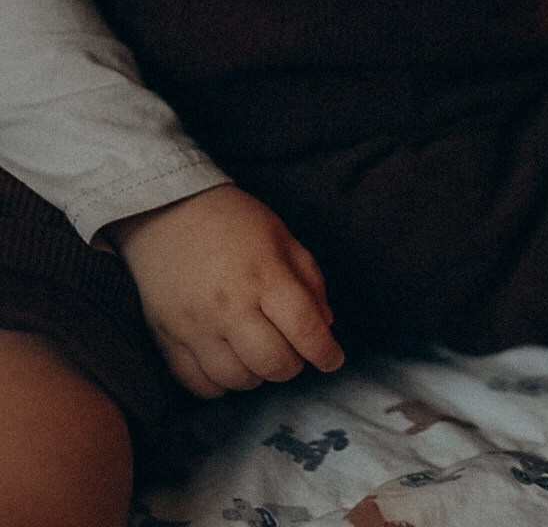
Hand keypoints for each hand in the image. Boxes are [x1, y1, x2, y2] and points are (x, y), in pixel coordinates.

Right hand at [109, 184, 344, 396]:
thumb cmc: (234, 221)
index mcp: (264, 276)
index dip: (326, 352)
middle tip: (293, 353)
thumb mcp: (282, 237)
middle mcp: (230, 306)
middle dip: (293, 366)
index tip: (333, 360)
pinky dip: (220, 385)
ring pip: (237, 380)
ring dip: (257, 376)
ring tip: (259, 356)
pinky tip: (229, 365)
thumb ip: (309, 280)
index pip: (305, 328)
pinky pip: (198, 384)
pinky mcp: (167, 337)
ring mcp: (195, 326)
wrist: (167, 210)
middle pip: (273, 363)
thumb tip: (325, 325)